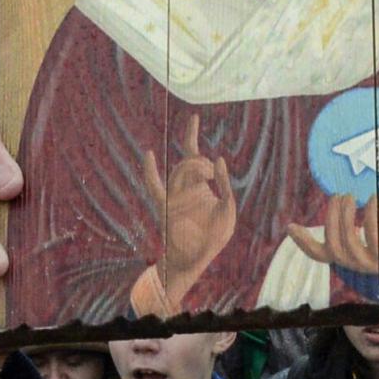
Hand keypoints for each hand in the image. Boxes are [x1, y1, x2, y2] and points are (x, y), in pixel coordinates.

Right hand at [141, 114, 236, 311]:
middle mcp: (184, 187)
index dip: (191, 134)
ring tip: (207, 174)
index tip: (195, 119)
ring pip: (179, 171)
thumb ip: (225, 187)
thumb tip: (219, 159)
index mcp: (199, 185)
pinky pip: (155, 186)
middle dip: (201, 161)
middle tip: (213, 173)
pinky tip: (151, 155)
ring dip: (194, 168)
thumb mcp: (227, 211)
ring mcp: (174, 195)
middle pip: (188, 161)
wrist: (194, 259)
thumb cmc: (212, 238)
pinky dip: (151, 171)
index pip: (193, 154)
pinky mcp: (166, 206)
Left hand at [286, 194, 378, 276]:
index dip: (372, 213)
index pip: (374, 235)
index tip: (375, 194)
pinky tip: (290, 226)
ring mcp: (343, 262)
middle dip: (345, 213)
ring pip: (331, 241)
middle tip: (348, 191)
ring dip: (330, 217)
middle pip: (347, 239)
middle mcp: (361, 265)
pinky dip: (302, 240)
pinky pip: (314, 253)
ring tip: (337, 195)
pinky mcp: (331, 259)